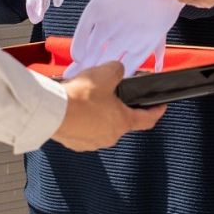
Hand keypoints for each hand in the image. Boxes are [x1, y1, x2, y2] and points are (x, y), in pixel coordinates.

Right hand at [51, 61, 165, 151]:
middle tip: (110, 93)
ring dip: (98, 115)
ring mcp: (92, 142)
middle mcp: (110, 136)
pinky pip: (84, 131)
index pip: (147, 119)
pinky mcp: (76, 143)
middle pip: (121, 121)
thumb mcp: (106, 73)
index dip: (156, 111)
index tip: (160, 106)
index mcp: (123, 122)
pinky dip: (83, 121)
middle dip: (118, 107)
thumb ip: (117, 70)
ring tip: (87, 99)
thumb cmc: (80, 96)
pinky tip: (75, 109)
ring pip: (101, 126)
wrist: (52, 111)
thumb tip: (117, 70)